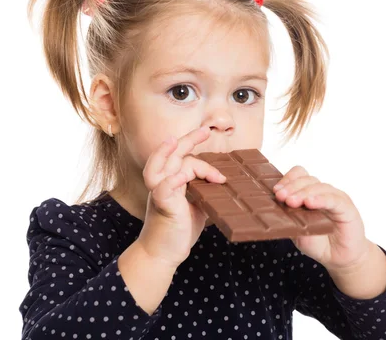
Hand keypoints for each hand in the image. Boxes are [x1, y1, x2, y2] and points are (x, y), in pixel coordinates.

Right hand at [136, 126, 225, 269]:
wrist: (162, 254)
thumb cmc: (178, 231)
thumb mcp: (197, 207)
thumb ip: (205, 192)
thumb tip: (224, 184)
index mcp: (171, 183)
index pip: (180, 158)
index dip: (195, 150)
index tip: (211, 148)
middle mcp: (162, 185)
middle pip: (169, 155)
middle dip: (187, 140)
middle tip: (205, 130)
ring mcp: (160, 194)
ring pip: (161, 166)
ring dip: (168, 152)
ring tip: (178, 142)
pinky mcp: (162, 206)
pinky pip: (163, 187)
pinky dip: (173, 179)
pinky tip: (184, 176)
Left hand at [273, 166, 370, 271]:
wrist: (337, 258)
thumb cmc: (317, 242)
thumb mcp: (296, 230)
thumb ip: (287, 218)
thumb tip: (270, 209)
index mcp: (307, 193)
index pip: (298, 175)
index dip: (287, 180)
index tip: (276, 191)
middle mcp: (321, 192)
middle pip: (306, 179)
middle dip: (291, 187)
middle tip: (281, 197)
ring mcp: (334, 198)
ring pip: (318, 186)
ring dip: (303, 193)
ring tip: (291, 202)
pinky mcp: (346, 207)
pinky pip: (333, 199)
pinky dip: (320, 199)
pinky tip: (310, 203)